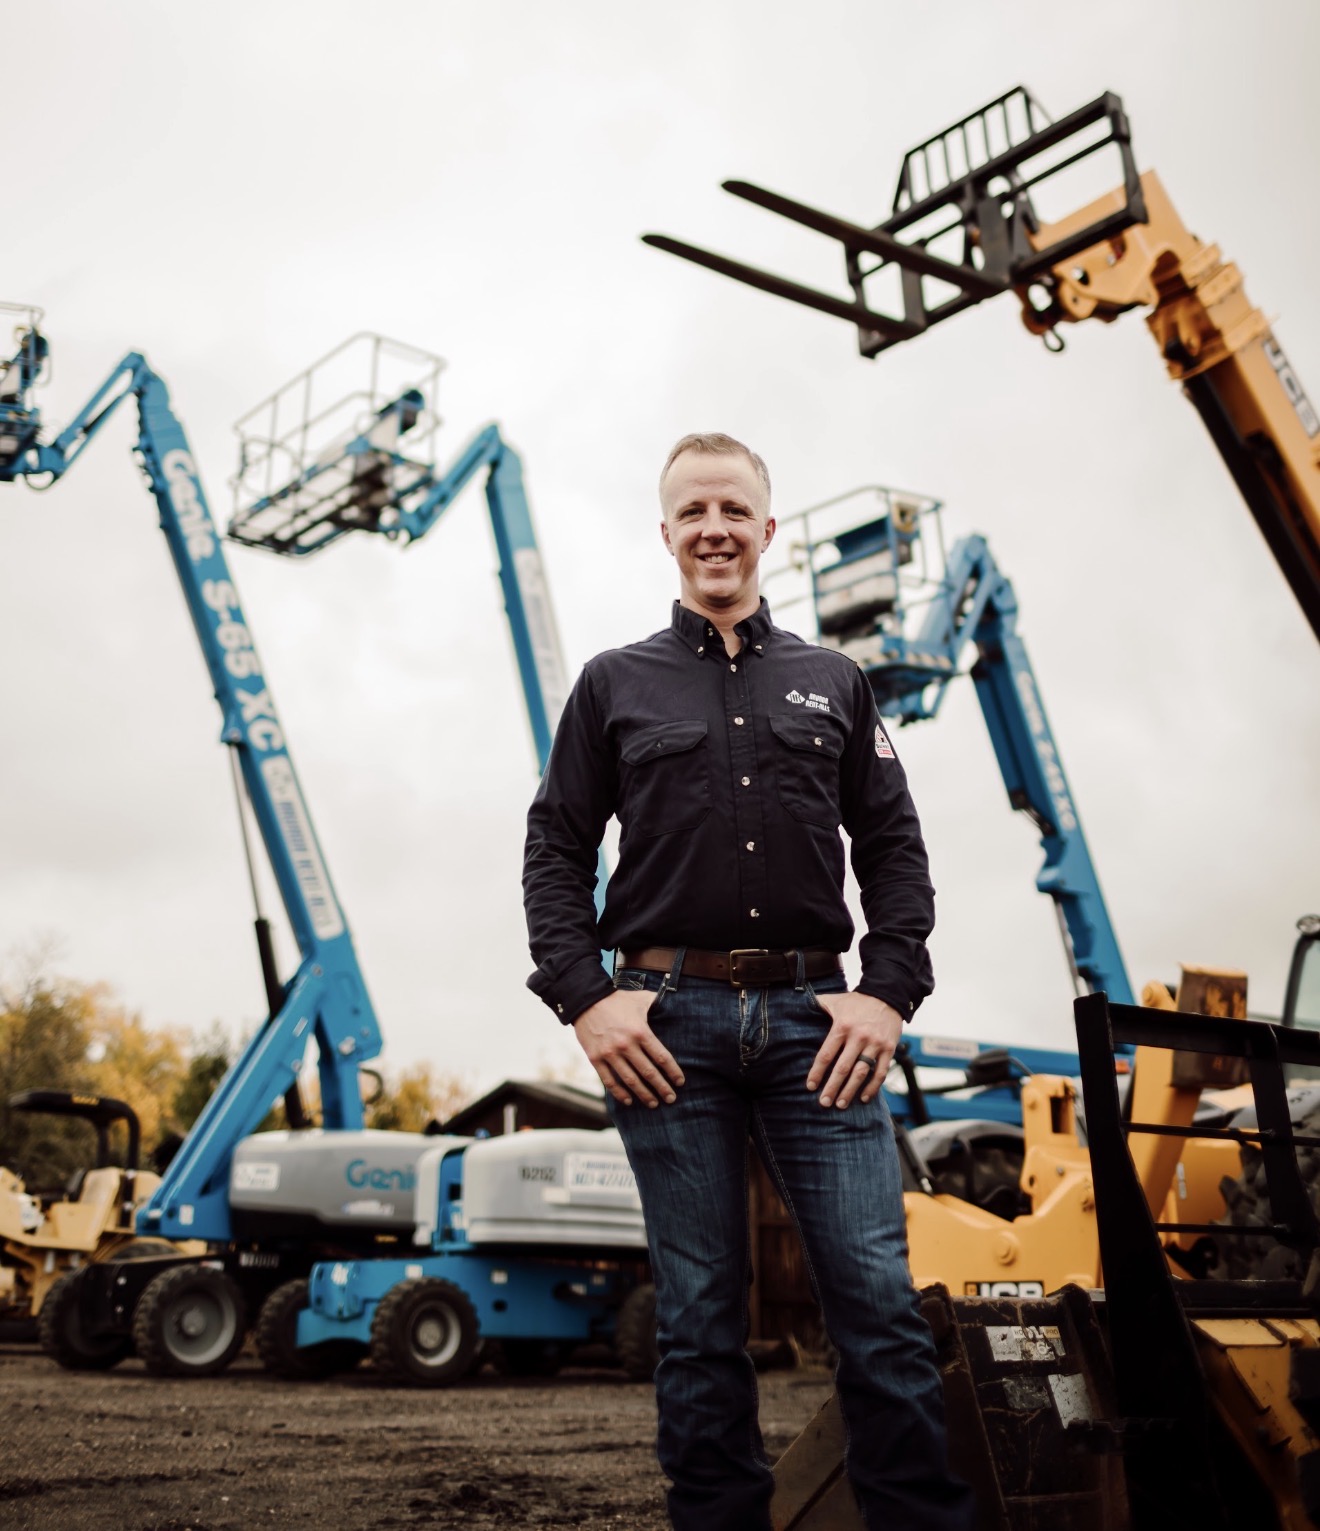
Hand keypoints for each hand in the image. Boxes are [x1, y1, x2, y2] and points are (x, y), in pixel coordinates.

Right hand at [573, 989, 685, 1108]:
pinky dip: (619, 1093)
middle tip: (671, 1099)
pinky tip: (629, 1101)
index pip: (662, 1057)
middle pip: (649, 1073)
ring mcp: (610, 1053)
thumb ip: (658, 1004)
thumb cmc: (617, 1000)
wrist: (586, 1000)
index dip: (673, 1072)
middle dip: (662, 1088)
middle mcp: (626, 1045)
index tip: (680, 1082)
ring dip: (644, 1094)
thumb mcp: (640, 999)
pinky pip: (609, 1081)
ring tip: (654, 1104)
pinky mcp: (595, 1058)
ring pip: (631, 1080)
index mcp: (640, 1031)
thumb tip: (674, 1007)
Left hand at [805, 992, 901, 1108]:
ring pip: (861, 1073)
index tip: (810, 1086)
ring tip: (841, 1104)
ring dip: (850, 1091)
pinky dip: (873, 1087)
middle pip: (842, 1068)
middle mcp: (859, 1037)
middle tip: (824, 1102)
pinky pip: (881, 1072)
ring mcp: (875, 1044)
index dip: (817, 1072)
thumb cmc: (856, 1001)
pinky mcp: (889, 1049)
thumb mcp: (835, 1000)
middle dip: (832, 1087)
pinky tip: (864, 1098)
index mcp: (842, 1026)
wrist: (887, 994)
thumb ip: (817, 1005)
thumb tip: (796, 1008)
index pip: (826, 1054)